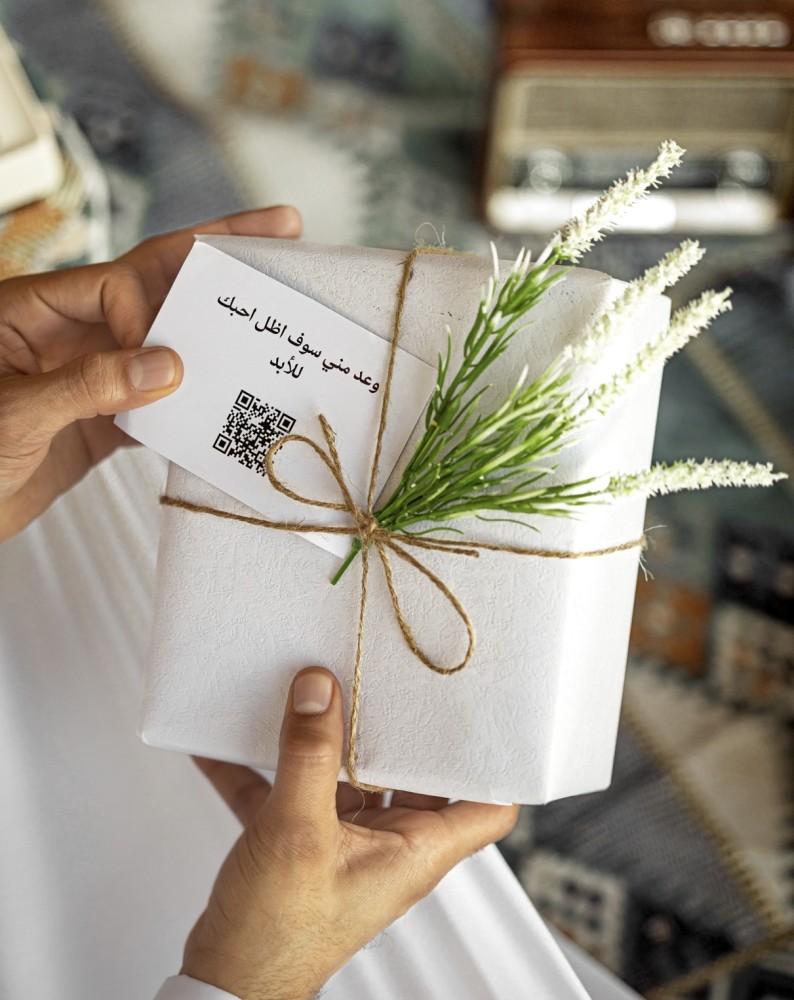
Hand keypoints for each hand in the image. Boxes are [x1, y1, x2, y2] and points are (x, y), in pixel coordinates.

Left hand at [0, 205, 300, 540]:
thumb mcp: (15, 412)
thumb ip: (89, 384)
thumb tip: (168, 367)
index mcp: (33, 310)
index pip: (114, 285)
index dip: (146, 314)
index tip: (161, 364)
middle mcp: (68, 334)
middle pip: (150, 287)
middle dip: (210, 257)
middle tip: (276, 230)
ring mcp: (88, 378)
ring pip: (161, 345)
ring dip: (210, 335)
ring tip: (264, 316)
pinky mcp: (100, 423)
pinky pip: (156, 405)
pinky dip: (191, 405)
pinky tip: (227, 400)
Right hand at [183, 667, 518, 999]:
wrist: (227, 983)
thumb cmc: (278, 938)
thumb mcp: (298, 832)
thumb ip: (310, 757)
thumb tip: (319, 691)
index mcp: (416, 849)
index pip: (489, 806)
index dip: (493, 762)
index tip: (480, 710)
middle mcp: (390, 843)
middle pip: (412, 772)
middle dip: (395, 726)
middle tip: (387, 677)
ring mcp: (346, 841)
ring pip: (348, 774)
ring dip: (325, 739)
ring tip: (310, 691)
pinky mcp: (302, 842)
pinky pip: (291, 788)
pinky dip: (265, 765)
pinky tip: (229, 742)